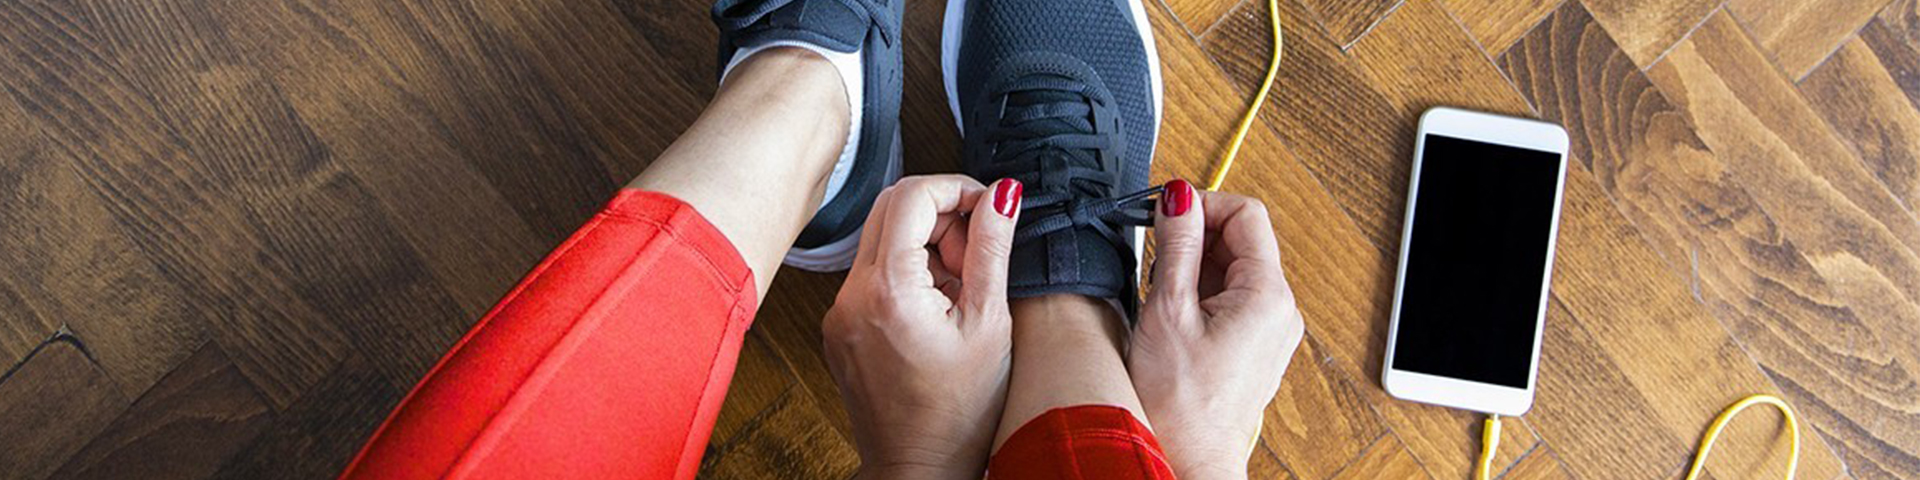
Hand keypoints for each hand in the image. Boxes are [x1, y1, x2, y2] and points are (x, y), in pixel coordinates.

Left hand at [823, 175, 1021, 479]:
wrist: (917, 469)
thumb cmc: (958, 414)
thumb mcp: (988, 323)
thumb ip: (991, 250)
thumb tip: (1002, 195)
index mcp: (887, 289)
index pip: (912, 195)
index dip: (957, 189)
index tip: (988, 207)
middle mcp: (851, 295)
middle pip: (890, 208)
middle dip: (941, 213)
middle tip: (976, 252)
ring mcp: (840, 311)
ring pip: (879, 239)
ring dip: (924, 243)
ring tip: (961, 287)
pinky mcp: (840, 327)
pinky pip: (871, 274)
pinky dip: (906, 272)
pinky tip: (937, 308)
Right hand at [1127, 181, 1305, 479]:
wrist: (1189, 458)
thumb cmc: (1180, 404)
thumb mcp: (1168, 309)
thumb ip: (1175, 245)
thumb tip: (1179, 198)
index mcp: (1268, 295)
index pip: (1246, 213)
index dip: (1203, 204)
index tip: (1166, 213)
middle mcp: (1279, 309)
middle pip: (1240, 240)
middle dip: (1194, 238)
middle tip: (1154, 256)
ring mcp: (1269, 328)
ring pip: (1231, 269)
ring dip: (1192, 268)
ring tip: (1162, 298)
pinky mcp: (1253, 344)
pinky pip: (1229, 298)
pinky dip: (1198, 294)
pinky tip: (1173, 317)